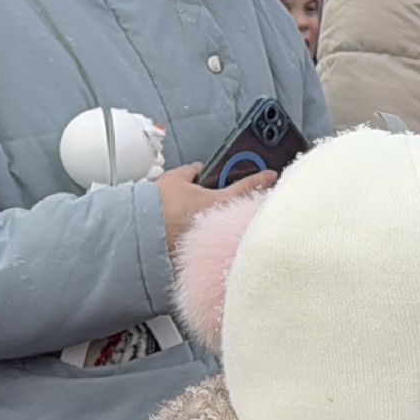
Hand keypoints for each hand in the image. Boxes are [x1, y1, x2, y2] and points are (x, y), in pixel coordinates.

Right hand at [157, 163, 275, 257]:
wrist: (146, 232)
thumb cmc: (159, 206)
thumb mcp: (173, 181)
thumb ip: (188, 172)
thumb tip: (197, 168)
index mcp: (219, 201)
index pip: (247, 186)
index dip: (261, 179)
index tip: (273, 175)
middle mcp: (224, 221)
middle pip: (250, 211)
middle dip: (259, 204)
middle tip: (270, 198)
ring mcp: (219, 238)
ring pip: (239, 227)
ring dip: (245, 221)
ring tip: (252, 215)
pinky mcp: (210, 251)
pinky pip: (225, 240)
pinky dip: (230, 235)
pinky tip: (230, 235)